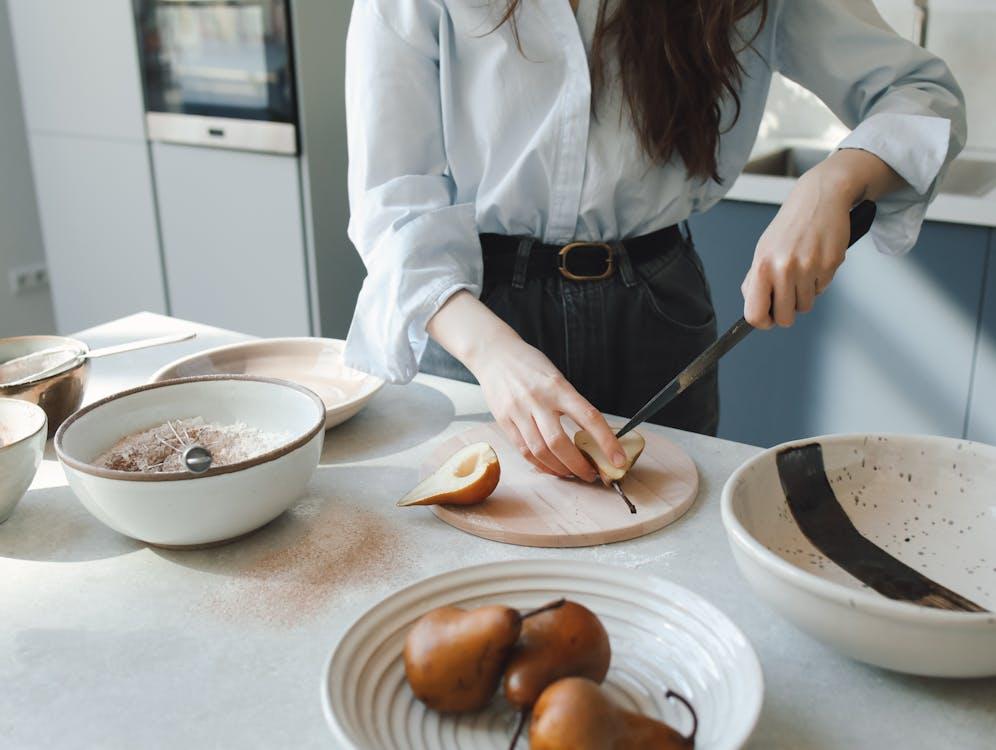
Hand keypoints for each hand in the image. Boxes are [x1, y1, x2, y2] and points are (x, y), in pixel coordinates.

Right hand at [426, 291, 624, 479]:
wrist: (494, 355)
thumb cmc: (530, 365)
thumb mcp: (556, 377)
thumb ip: (571, 403)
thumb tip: (593, 433)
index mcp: (558, 387)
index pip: (588, 417)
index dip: (606, 441)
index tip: (618, 458)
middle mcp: (537, 400)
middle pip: (559, 443)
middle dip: (579, 465)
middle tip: (592, 474)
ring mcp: (518, 412)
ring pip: (541, 452)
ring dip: (560, 469)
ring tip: (572, 474)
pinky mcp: (504, 422)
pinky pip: (524, 451)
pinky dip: (541, 464)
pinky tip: (551, 468)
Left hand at [741, 148, 903, 327]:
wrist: (820, 197)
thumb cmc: (791, 225)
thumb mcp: (763, 250)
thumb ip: (755, 280)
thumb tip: (754, 307)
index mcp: (762, 265)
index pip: (754, 314)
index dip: (762, 322)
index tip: (767, 317)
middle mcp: (784, 268)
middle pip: (784, 318)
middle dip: (787, 312)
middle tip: (788, 296)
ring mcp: (809, 267)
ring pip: (805, 306)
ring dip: (804, 295)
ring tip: (802, 272)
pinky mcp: (831, 264)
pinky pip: (822, 289)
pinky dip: (819, 281)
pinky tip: (816, 261)